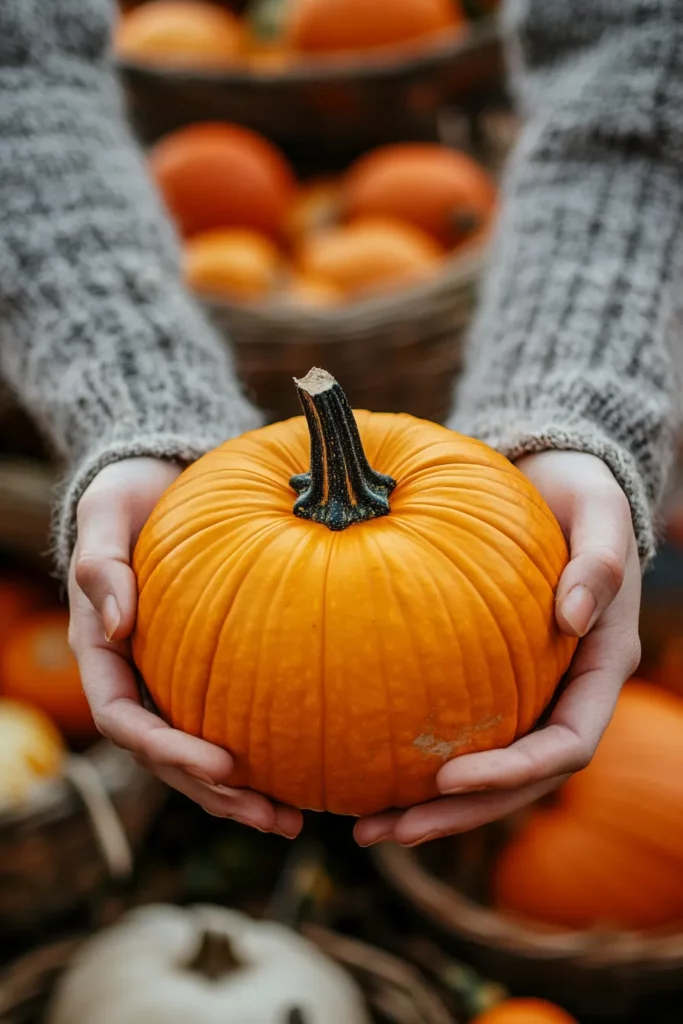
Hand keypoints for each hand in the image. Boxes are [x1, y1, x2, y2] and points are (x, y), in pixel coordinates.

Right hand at [68, 458, 301, 838]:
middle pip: (164, 755)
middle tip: (272, 818)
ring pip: (195, 751)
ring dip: (237, 793)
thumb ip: (102, 565)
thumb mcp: (105, 514)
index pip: (124, 718)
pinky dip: (257, 750)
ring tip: (291, 821)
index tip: (222, 767)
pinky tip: (299, 768)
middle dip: (213, 793)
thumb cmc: (127, 495)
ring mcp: (167, 676)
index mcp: (99, 649)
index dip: (167, 751)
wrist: (153, 483)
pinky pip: (225, 718)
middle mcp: (132, 674)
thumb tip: (116, 625)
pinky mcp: (202, 666)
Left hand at [354, 451, 640, 847]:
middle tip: (388, 831)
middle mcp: (566, 693)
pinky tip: (365, 767)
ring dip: (432, 807)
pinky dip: (418, 758)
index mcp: (600, 668)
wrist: (557, 483)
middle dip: (459, 813)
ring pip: (487, 771)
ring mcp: (529, 691)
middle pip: (520, 782)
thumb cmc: (580, 496)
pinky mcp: (493, 678)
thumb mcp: (601, 513)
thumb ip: (600, 560)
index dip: (514, 774)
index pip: (568, 745)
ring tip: (366, 827)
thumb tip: (574, 616)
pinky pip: (460, 730)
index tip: (449, 777)